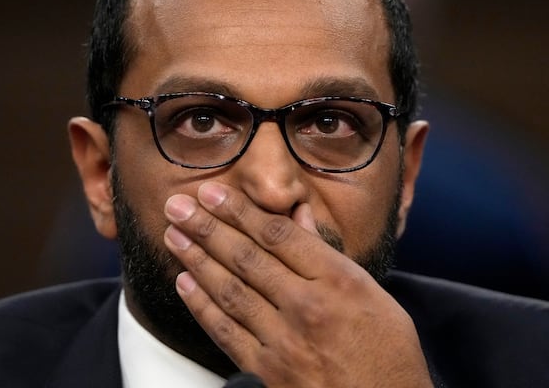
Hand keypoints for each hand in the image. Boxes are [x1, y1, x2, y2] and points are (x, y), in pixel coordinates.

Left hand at [164, 181, 432, 387]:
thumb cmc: (388, 353)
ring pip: (230, 291)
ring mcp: (284, 342)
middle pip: (247, 258)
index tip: (213, 193)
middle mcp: (307, 307)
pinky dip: (202, 306)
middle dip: (206, 227)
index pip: (277, 235)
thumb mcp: (374, 295)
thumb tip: (299, 217)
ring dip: (197, 260)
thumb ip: (330, 255)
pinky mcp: (267, 372)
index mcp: (338, 282)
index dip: (239, 210)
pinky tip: (184, 282)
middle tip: (178, 205)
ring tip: (174, 234)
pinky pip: (226, 333)